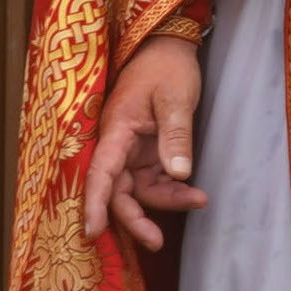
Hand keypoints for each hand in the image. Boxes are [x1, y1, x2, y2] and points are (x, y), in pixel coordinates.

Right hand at [82, 33, 205, 249]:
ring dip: (164, 202)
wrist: (167, 48)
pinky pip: (153, 182)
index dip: (94, 203)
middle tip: (156, 242)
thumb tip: (179, 174)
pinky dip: (172, 191)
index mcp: (116, 130)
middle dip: (134, 219)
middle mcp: (117, 145)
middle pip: (116, 190)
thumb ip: (176, 136)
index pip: (100, 172)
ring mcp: (131, 151)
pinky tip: (194, 193)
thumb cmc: (166, 68)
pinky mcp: (145, 153)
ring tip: (198, 201)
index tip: (92, 231)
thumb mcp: (175, 99)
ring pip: (138, 190)